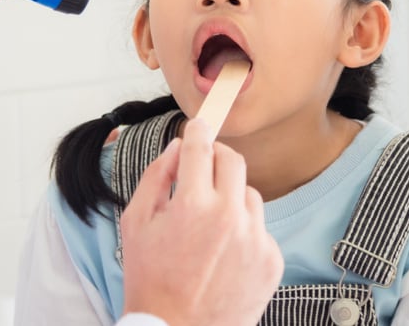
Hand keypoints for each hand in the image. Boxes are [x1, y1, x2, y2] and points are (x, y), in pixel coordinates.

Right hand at [120, 119, 283, 325]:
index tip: (198, 127)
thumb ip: (157, 176)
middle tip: (204, 167)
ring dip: (230, 197)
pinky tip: (224, 253)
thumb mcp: (136, 223)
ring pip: (249, 194)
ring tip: (209, 225)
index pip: (201, 146)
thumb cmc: (150, 280)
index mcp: (192, 205)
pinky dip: (244, 231)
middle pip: (233, 160)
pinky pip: (260, 228)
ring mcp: (255, 239)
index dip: (198, 131)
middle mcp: (229, 217)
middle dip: (217, 157)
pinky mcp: (272, 260)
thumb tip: (178, 148)